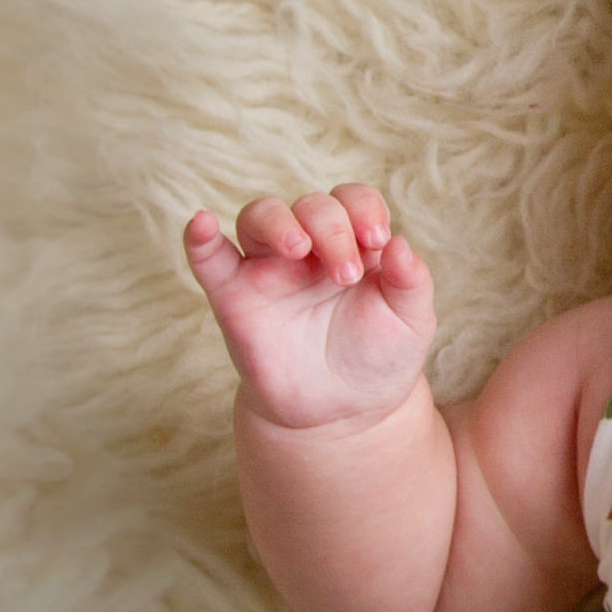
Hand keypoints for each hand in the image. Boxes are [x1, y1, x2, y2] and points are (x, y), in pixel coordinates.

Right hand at [184, 185, 435, 431]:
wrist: (342, 412)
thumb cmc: (379, 357)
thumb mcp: (411, 321)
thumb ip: (412, 280)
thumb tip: (399, 242)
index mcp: (355, 243)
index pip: (353, 199)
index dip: (364, 208)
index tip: (376, 240)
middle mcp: (310, 248)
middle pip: (310, 205)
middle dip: (331, 229)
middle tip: (345, 276)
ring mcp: (270, 269)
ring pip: (259, 216)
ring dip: (278, 223)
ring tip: (299, 250)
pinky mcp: (234, 298)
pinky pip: (208, 259)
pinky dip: (200, 238)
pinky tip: (201, 224)